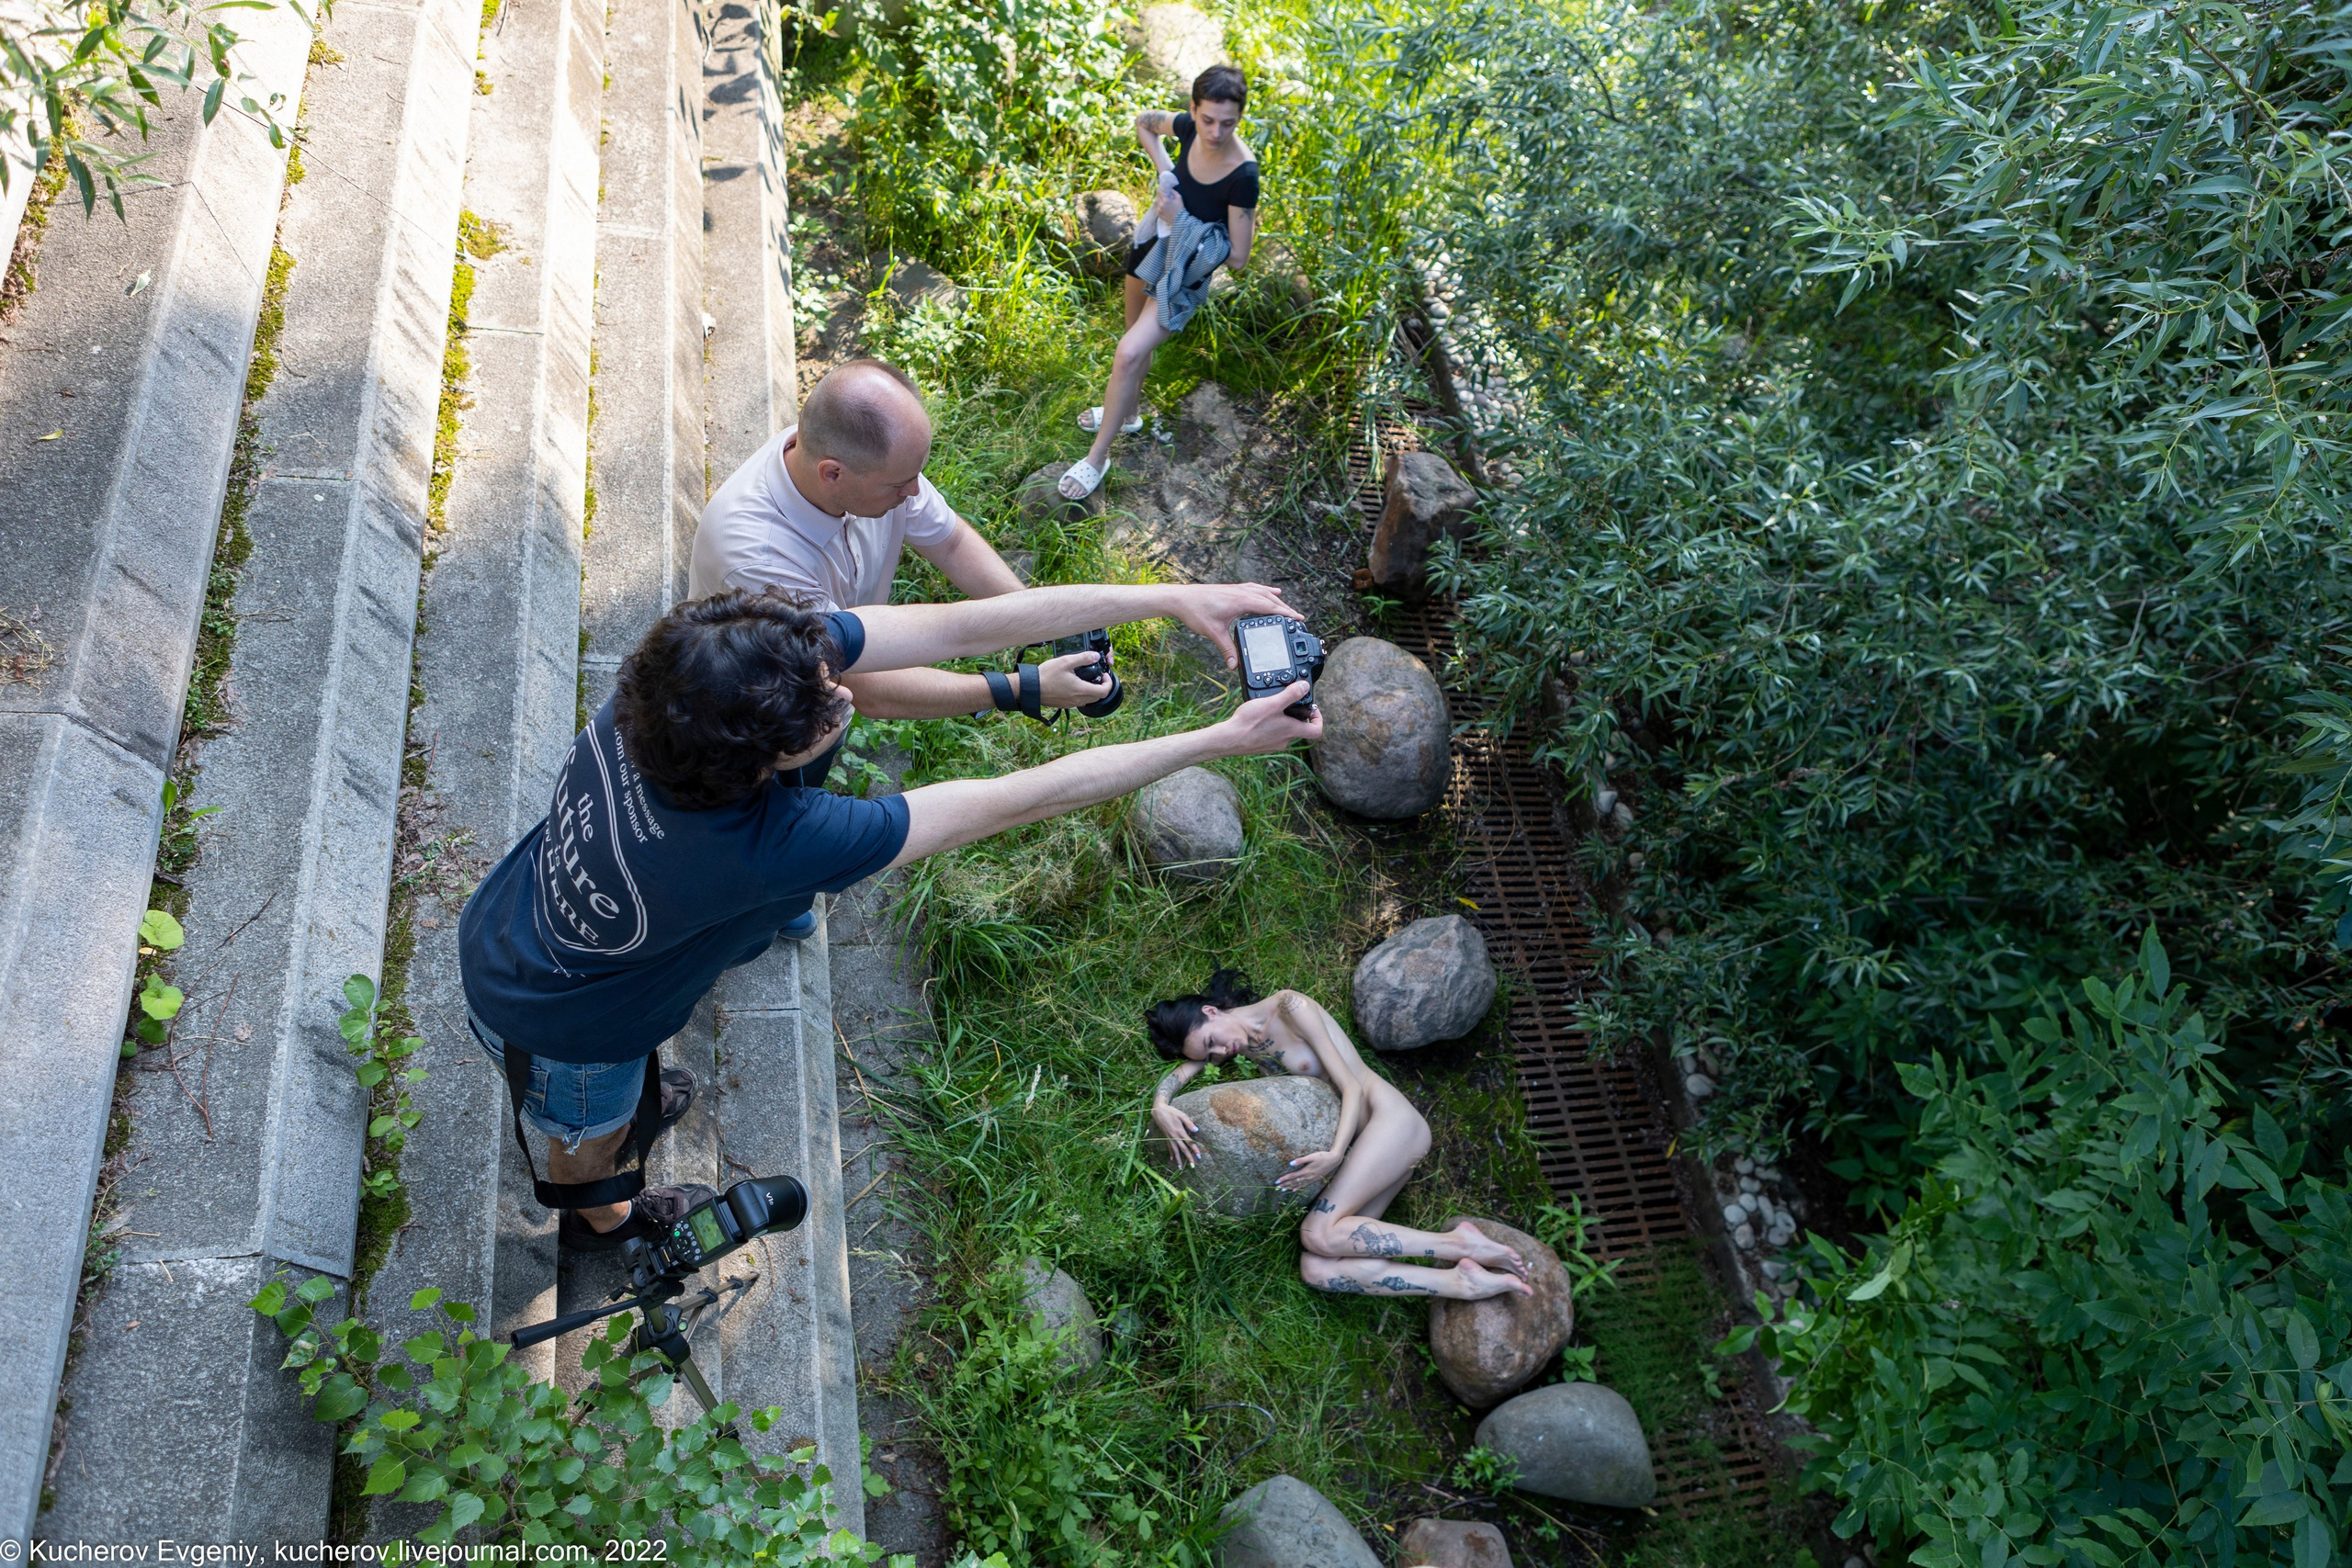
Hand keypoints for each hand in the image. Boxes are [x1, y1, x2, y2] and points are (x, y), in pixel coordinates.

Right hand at [1038, 649, 1114, 708]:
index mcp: (1081, 690)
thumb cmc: (1046, 675)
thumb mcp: (1066, 662)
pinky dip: (1081, 694)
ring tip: (1085, 679)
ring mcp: (1070, 704)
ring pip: (1088, 700)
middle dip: (1100, 686)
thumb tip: (1095, 656)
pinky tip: (1073, 684)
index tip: (1104, 675)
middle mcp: (1078, 700)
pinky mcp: (1064, 705)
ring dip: (1091, 691)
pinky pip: (1078, 701)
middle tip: (1096, 676)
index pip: (1104, 692)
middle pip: (1097, 697)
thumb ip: (1083, 658)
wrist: (1030, 688)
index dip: (1108, 683)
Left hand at [1153, 184, 1180, 223]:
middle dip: (1160, 195)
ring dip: (1160, 201)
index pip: (1160, 192)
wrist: (1180, 220)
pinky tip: (1164, 207)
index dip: (1161, 190)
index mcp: (1165, 200)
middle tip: (1163, 195)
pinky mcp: (1158, 214)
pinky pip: (1157, 208)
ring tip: (1164, 202)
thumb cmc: (1180, 208)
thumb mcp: (1178, 197)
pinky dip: (1159, 206)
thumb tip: (1169, 188)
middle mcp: (1160, 205)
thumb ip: (1173, 191)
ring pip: (1157, 202)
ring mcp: (1159, 210)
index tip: (1162, 189)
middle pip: (1158, 197)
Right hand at [1153, 1103, 1204, 1168]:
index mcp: (1180, 1131)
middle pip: (1182, 1149)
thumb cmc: (1171, 1112)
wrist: (1158, 1111)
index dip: (1194, 1149)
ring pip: (1175, 1150)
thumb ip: (1189, 1123)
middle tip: (1193, 1166)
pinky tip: (1172, 1159)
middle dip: (1188, 1158)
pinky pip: (1169, 1147)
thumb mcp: (1182, 1115)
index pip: (1189, 1142)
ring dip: (1178, 1159)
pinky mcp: (1165, 1137)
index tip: (1199, 1156)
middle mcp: (1174, 1136)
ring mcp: (1169, 1137)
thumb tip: (1197, 1130)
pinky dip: (1171, 1153)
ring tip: (1180, 1168)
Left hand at [1170, 584, 1308, 667]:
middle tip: (1297, 617)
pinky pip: (1253, 588)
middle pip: (1269, 599)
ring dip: (1275, 599)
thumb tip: (1234, 666)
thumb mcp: (1213, 633)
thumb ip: (1226, 649)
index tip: (1298, 618)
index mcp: (1241, 601)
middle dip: (1284, 607)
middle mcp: (1241, 593)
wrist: (1180, 598)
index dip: (1285, 612)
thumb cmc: (1195, 612)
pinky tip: (1268, 591)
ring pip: (1262, 592)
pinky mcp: (1231, 589)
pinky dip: (1263, 591)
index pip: (1269, 607)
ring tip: (1286, 606)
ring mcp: (1236, 589)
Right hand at [1218, 681, 1321, 753]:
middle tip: (1290, 703)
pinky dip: (1271, 725)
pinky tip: (1260, 716)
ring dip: (1283, 719)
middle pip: (1300, 729)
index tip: (1312, 709)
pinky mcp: (1263, 745)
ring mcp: (1274, 744)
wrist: (1230, 739)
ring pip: (1285, 731)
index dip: (1318, 718)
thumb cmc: (1250, 723)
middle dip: (1298, 714)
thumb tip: (1305, 687)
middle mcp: (1285, 740)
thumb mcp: (1273, 703)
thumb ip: (1291, 694)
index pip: (1316, 731)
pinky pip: (1272, 734)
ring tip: (1273, 707)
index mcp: (1291, 730)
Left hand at [1279, 1149, 1342, 1190]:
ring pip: (1299, 1185)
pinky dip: (1298, 1188)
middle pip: (1294, 1182)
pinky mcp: (1314, 1179)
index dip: (1284, 1179)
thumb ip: (1301, 1160)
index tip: (1277, 1182)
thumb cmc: (1322, 1156)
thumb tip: (1290, 1163)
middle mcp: (1308, 1177)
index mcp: (1306, 1171)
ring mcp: (1312, 1179)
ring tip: (1283, 1190)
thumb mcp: (1311, 1156)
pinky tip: (1295, 1190)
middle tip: (1277, 1188)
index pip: (1292, 1176)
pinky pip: (1304, 1185)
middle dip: (1285, 1184)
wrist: (1334, 1160)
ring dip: (1290, 1187)